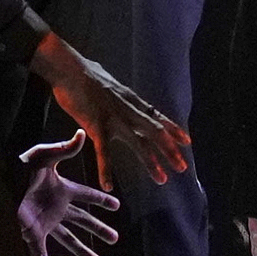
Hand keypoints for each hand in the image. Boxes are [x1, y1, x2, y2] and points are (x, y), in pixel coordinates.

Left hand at [16, 134, 120, 255]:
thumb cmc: (18, 167)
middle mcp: (55, 208)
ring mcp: (45, 223)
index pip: (86, 195)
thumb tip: (82, 134)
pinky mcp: (32, 236)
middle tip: (115, 238)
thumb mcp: (43, 156)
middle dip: (98, 229)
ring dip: (81, 251)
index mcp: (61, 190)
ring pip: (68, 240)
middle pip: (82, 221)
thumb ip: (64, 149)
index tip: (117, 206)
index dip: (101, 201)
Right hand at [39, 40, 191, 194]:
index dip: (173, 129)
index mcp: (131, 100)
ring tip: (162, 179)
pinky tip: (108, 186)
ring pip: (138, 144)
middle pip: (155, 132)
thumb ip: (117, 93)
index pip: (157, 116)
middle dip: (170, 150)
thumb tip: (117, 90)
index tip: (187, 141)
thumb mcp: (110, 83)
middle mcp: (128, 110)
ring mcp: (114, 118)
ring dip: (151, 162)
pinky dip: (106, 170)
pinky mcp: (96, 125)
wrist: (69, 69)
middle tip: (183, 167)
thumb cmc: (85, 74)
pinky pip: (103, 153)